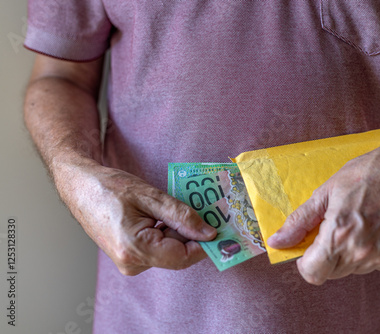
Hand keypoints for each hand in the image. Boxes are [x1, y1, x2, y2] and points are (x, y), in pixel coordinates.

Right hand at [54, 160, 216, 275]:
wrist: (79, 186)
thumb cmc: (109, 187)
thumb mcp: (150, 196)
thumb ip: (181, 216)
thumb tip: (209, 233)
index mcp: (135, 249)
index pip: (184, 256)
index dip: (205, 243)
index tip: (222, 228)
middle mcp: (132, 262)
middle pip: (178, 255)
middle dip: (192, 234)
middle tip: (204, 211)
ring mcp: (129, 261)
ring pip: (170, 251)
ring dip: (179, 231)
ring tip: (176, 208)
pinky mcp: (130, 255)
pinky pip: (159, 248)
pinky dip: (167, 233)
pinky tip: (163, 215)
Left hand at [267, 138, 379, 284]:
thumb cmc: (370, 173)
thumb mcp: (326, 192)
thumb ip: (300, 221)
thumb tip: (278, 241)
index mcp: (339, 234)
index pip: (313, 273)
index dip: (306, 262)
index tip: (308, 249)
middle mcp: (362, 251)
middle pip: (331, 272)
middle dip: (327, 254)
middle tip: (336, 226)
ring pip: (353, 268)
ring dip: (349, 252)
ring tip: (359, 222)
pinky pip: (375, 264)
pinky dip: (370, 251)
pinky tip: (376, 227)